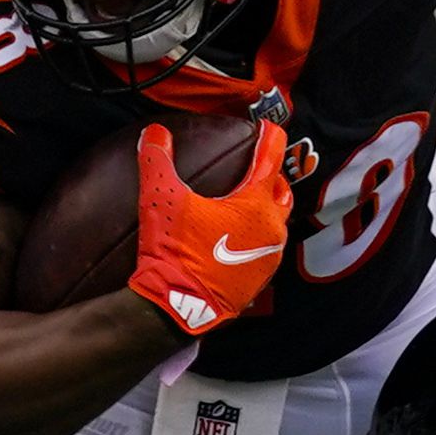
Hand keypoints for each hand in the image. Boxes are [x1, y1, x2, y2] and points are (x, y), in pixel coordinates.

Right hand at [128, 117, 295, 334]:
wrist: (178, 307)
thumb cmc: (175, 252)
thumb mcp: (161, 200)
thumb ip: (157, 161)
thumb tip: (153, 132)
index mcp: (255, 204)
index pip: (271, 159)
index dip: (270, 139)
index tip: (269, 127)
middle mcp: (271, 228)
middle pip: (281, 192)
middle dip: (273, 176)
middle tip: (259, 166)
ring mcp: (269, 256)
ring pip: (277, 222)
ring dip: (268, 207)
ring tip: (249, 200)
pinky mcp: (260, 278)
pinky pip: (266, 248)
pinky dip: (258, 235)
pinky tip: (240, 236)